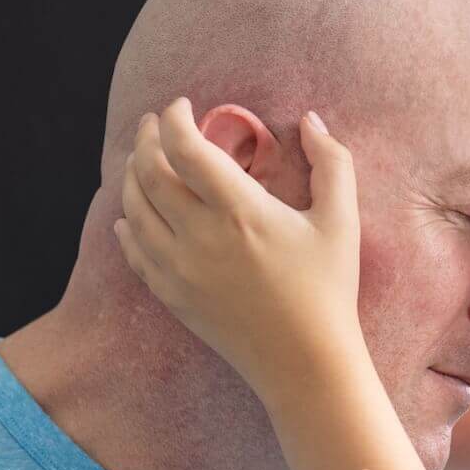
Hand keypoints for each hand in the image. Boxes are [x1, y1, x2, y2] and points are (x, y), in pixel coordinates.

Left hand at [113, 99, 365, 403]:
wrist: (305, 362)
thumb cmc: (328, 289)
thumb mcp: (341, 220)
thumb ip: (331, 162)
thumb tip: (310, 120)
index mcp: (239, 211)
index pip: (185, 149)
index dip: (174, 119)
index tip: (181, 106)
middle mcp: (199, 237)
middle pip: (149, 174)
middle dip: (146, 139)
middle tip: (154, 124)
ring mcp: (180, 270)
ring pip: (134, 210)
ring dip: (132, 178)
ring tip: (142, 161)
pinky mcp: (173, 297)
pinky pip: (134, 253)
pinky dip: (128, 227)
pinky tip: (130, 216)